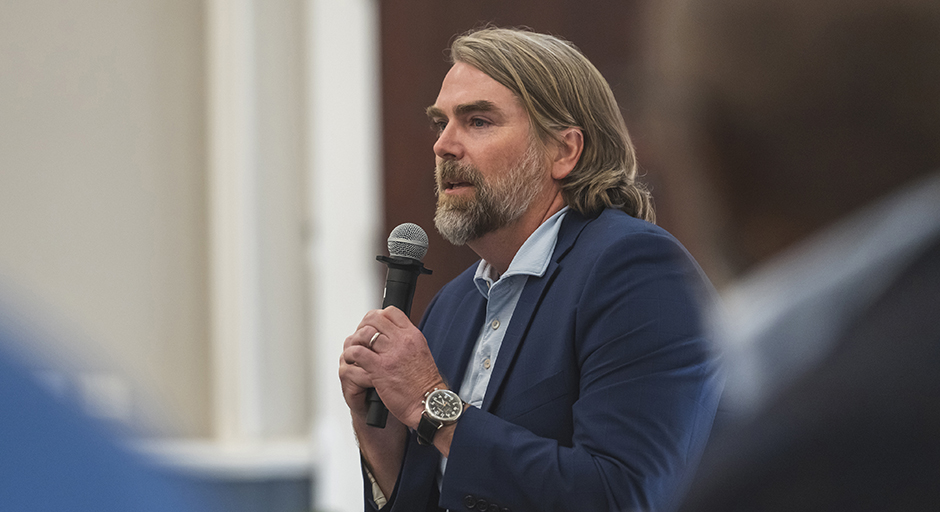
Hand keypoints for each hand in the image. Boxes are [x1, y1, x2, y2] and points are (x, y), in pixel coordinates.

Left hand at [340, 306, 444, 428]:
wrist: (427, 403)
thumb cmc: (423, 384)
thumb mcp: (420, 353)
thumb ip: (405, 342)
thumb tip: (390, 335)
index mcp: (413, 335)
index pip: (391, 312)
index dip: (378, 316)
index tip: (373, 325)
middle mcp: (402, 341)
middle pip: (375, 319)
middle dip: (363, 326)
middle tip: (360, 337)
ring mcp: (390, 354)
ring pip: (364, 334)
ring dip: (356, 341)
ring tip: (355, 349)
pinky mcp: (379, 368)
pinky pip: (358, 352)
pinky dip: (351, 354)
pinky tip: (353, 360)